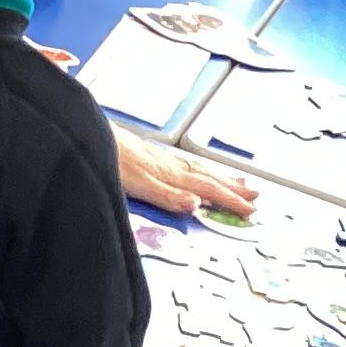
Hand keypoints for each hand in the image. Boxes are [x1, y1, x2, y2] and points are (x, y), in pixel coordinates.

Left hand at [118, 134, 259, 219]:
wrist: (90, 135)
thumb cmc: (111, 162)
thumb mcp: (139, 186)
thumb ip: (167, 196)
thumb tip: (196, 204)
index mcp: (172, 175)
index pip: (208, 190)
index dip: (230, 201)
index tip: (249, 211)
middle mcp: (173, 166)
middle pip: (210, 178)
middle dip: (233, 189)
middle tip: (255, 197)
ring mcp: (165, 159)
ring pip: (202, 170)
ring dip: (223, 177)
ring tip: (241, 182)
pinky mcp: (155, 156)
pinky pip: (190, 165)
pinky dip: (204, 169)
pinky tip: (202, 170)